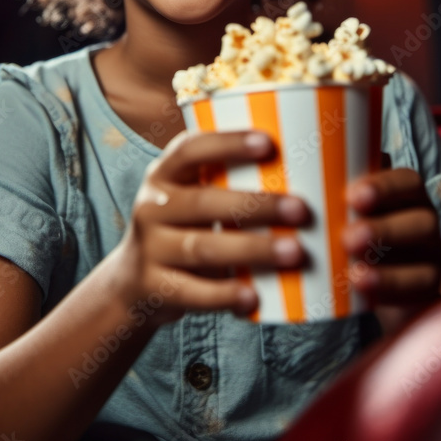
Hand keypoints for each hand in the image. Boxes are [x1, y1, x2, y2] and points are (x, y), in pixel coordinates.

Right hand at [113, 130, 310, 329]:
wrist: (134, 283)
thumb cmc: (183, 229)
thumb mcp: (189, 197)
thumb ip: (225, 183)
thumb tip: (306, 171)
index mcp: (164, 175)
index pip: (191, 149)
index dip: (228, 144)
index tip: (269, 143)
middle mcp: (152, 207)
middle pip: (204, 202)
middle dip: (256, 205)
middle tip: (301, 210)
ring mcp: (150, 248)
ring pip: (203, 248)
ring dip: (252, 250)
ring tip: (294, 252)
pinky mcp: (154, 287)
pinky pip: (193, 292)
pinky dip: (225, 295)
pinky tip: (255, 297)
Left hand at [341, 166, 440, 308]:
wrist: (368, 286)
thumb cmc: (345, 234)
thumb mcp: (338, 212)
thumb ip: (329, 196)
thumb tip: (294, 174)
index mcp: (405, 195)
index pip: (406, 181)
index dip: (383, 187)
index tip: (351, 197)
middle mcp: (424, 221)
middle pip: (422, 219)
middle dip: (384, 229)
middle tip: (347, 239)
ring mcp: (431, 255)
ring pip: (428, 254)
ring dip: (389, 264)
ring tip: (354, 273)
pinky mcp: (428, 287)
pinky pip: (421, 288)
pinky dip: (392, 288)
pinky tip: (365, 288)